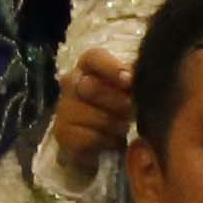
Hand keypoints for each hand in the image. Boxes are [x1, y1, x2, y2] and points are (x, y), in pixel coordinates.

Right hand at [47, 47, 134, 172]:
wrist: (98, 144)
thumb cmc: (116, 110)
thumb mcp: (128, 92)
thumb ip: (132, 80)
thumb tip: (140, 75)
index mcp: (89, 66)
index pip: (94, 57)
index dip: (111, 67)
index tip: (129, 80)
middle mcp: (71, 82)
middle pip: (94, 88)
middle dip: (118, 103)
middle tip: (130, 112)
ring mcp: (64, 108)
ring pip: (94, 115)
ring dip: (115, 125)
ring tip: (120, 128)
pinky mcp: (62, 133)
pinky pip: (90, 137)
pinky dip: (106, 141)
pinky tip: (109, 141)